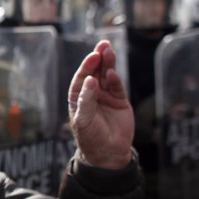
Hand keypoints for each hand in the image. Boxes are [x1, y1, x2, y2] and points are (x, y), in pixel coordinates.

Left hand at [68, 40, 134, 168]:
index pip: (81, 78)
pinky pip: (117, 88)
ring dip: (108, 64)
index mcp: (79, 98)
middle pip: (95, 72)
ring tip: (109, 51)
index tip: (92, 56)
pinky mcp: (120, 102)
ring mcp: (106, 97)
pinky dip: (116, 80)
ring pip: (107, 77)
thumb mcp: (84, 119)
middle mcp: (92, 95)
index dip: (86, 66)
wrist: (108, 153)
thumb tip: (90, 79)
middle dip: (98, 59)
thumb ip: (86, 99)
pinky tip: (113, 73)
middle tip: (103, 45)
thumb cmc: (90, 137)